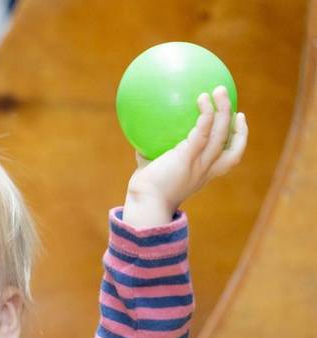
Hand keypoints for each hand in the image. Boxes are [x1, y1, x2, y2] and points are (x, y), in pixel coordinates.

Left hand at [123, 85, 247, 226]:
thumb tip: (140, 140)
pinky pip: (203, 132)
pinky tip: (201, 99)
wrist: (145, 204)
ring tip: (218, 90)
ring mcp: (199, 164)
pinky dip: (206, 114)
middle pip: (234, 146)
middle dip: (239, 126)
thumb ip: (151, 156)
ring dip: (223, 110)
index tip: (238, 121)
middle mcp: (206, 169)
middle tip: (235, 105)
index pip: (229, 158)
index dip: (238, 140)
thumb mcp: (153, 171)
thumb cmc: (146, 191)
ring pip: (222, 134)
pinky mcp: (187, 158)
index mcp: (203, 174)